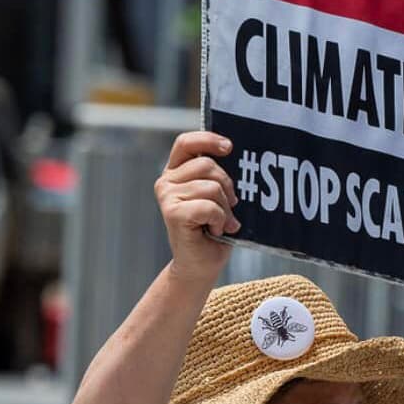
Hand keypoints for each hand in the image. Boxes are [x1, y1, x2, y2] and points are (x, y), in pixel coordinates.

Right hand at [153, 132, 238, 282]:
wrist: (201, 264)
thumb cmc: (214, 229)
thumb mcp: (218, 196)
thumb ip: (218, 177)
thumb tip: (237, 157)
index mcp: (176, 172)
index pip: (186, 143)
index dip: (208, 139)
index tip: (229, 147)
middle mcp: (166, 181)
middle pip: (208, 165)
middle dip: (227, 188)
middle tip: (228, 208)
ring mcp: (167, 197)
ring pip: (211, 187)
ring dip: (225, 208)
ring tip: (220, 223)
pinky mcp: (173, 213)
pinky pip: (209, 206)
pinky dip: (220, 220)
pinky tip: (215, 230)